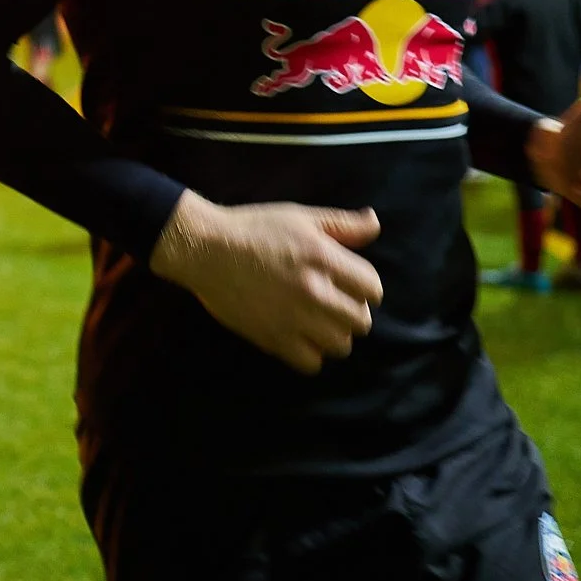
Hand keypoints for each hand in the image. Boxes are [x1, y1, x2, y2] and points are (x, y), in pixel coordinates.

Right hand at [150, 192, 383, 373]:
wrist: (205, 249)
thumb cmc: (253, 229)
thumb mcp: (300, 217)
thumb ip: (342, 224)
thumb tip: (375, 223)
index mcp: (323, 258)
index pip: (372, 289)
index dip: (364, 287)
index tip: (349, 285)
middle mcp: (314, 292)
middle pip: (361, 322)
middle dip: (351, 312)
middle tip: (333, 304)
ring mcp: (293, 319)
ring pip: (340, 346)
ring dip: (333, 335)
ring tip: (316, 322)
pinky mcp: (272, 338)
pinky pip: (311, 363)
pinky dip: (310, 354)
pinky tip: (298, 337)